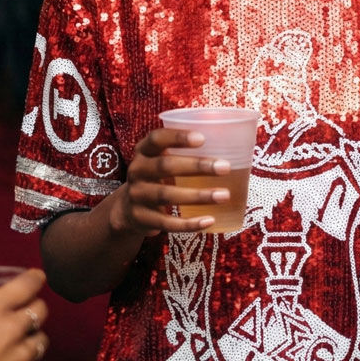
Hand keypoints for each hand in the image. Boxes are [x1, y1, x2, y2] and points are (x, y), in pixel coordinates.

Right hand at [0, 269, 49, 360]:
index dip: (35, 278)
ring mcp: (21, 356)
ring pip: (42, 340)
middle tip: (25, 311)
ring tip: (21, 342)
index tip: (37, 277)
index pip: (27, 285)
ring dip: (34, 338)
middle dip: (35, 307)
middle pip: (41, 310)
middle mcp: (12, 329)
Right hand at [108, 128, 231, 237]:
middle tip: (225, 167)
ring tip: (224, 195)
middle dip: (197, 166)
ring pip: (167, 195)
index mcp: (143, 152)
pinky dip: (189, 223)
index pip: (156, 138)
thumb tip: (231, 143)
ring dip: (198, 196)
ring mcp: (137, 196)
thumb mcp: (162, 160)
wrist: (128, 210)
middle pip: (165, 166)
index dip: (177, 137)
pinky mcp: (142, 218)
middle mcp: (137, 171)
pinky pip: (167, 223)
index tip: (202, 138)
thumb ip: (184, 152)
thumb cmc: (157, 178)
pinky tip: (209, 220)